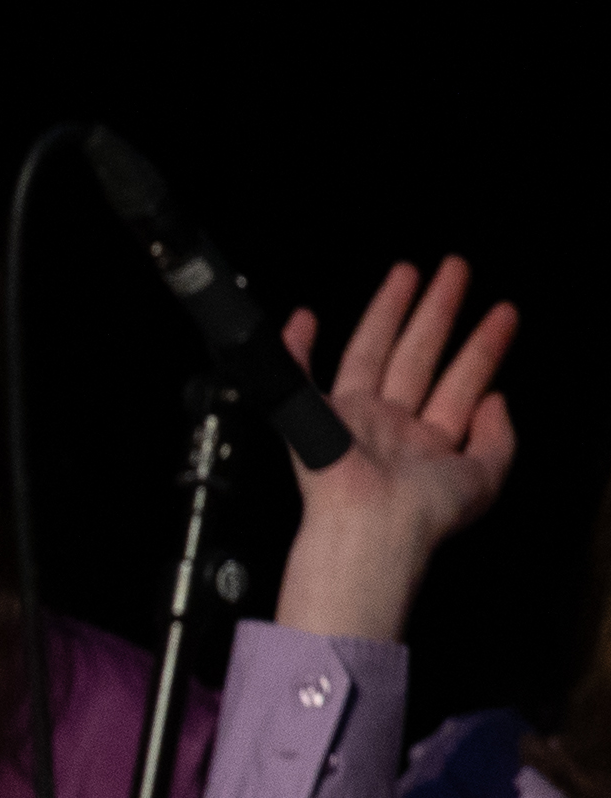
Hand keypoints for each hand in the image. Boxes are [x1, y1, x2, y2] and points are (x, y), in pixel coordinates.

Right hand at [269, 257, 518, 642]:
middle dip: (439, 310)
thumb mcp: (485, 477)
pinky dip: (294, 350)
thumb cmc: (422, 515)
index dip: (484, 346)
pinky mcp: (314, 421)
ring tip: (409, 272)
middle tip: (456, 270)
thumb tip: (497, 398)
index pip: (461, 381)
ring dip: (389, 310)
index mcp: (427, 442)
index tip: (502, 313)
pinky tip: (303, 320)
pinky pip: (297, 379)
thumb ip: (500, 438)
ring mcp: (352, 421)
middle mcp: (390, 427)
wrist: (373, 526)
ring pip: (372, 352)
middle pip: (418, 354)